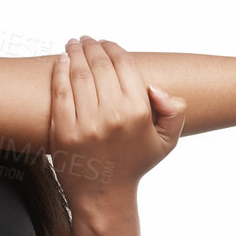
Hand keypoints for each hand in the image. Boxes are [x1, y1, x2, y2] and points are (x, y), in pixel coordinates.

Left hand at [49, 35, 185, 210]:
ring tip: (73, 44)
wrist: (103, 195)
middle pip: (99, 65)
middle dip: (92, 46)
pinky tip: (61, 62)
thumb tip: (155, 87)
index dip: (113, 48)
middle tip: (86, 39)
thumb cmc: (134, 164)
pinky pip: (60, 92)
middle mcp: (112, 115)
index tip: (106, 43)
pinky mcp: (63, 131)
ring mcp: (85, 123)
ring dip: (75, 53)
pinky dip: (59, 72)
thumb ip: (175, 112)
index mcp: (138, 113)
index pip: (124, 65)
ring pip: (78, 74)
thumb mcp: (167, 141)